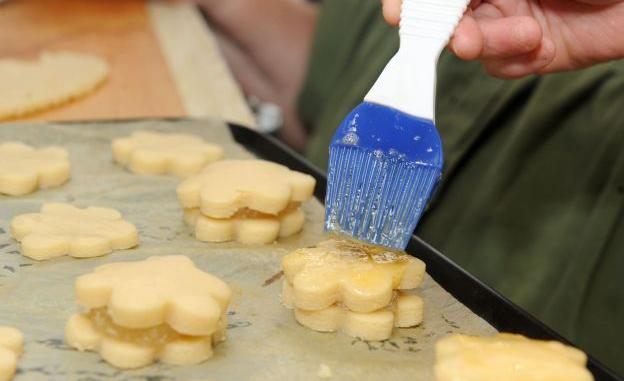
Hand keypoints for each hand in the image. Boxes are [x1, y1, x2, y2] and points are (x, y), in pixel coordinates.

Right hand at [382, 0, 623, 77]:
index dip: (411, 3)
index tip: (396, 12)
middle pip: (444, 20)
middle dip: (444, 30)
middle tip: (460, 36)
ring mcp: (509, 25)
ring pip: (472, 46)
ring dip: (490, 44)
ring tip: (524, 33)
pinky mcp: (530, 54)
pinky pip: (503, 67)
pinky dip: (516, 61)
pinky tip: (541, 45)